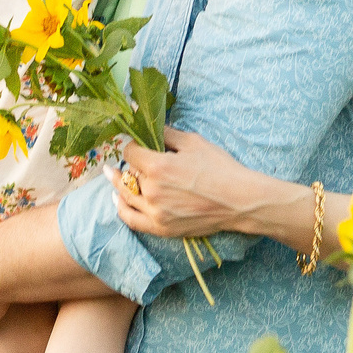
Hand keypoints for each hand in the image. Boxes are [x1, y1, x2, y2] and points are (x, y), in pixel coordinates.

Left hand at [115, 127, 271, 238]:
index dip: (132, 145)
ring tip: (113, 176)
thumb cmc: (220, 168)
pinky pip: (132, 220)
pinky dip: (122, 209)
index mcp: (158, 166)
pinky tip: (118, 200)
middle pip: (128, 173)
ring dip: (119, 184)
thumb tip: (149, 125)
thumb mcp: (193, 142)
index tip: (136, 144)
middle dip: (129, 164)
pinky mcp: (162, 227)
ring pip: (126, 196)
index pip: (130, 152)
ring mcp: (155, 212)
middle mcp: (152, 190)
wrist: (239, 200)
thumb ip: (167, 134)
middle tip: (128, 159)